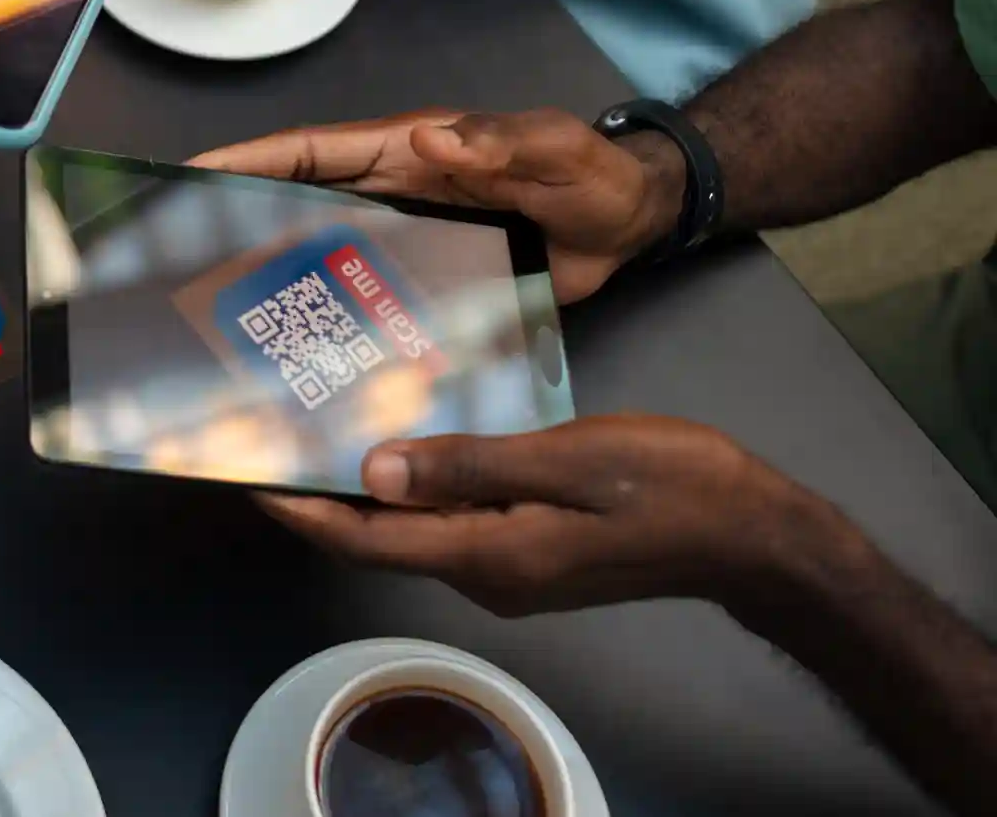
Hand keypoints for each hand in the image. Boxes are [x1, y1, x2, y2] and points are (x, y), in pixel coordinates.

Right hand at [192, 109, 684, 302]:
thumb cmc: (595, 175)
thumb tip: (423, 138)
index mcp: (407, 155)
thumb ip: (499, 142)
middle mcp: (392, 198)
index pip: (311, 153)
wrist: (635, 223)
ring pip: (321, 259)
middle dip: (232, 225)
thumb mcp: (555, 149)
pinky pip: (365, 301)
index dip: (248, 162)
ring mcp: (406, 243)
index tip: (187, 176)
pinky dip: (328, 323)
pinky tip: (302, 364)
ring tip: (216, 325)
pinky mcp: (428, 285)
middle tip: (174, 264)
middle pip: (295, 207)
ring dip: (272, 283)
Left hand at [259, 415, 828, 616]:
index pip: (367, 539)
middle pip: (381, 539)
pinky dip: (417, 487)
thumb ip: (469, 466)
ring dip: (369, 488)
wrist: (753, 537)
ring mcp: (511, 569)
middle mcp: (486, 574)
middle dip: (323, 495)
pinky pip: (455, 522)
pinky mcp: (533, 553)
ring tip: (326, 426)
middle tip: (275, 436)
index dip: (303, 510)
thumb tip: (375, 469)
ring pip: (416, 530)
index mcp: (486, 556)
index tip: (247, 476)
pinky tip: (411, 442)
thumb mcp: (567, 460)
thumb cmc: (668, 488)